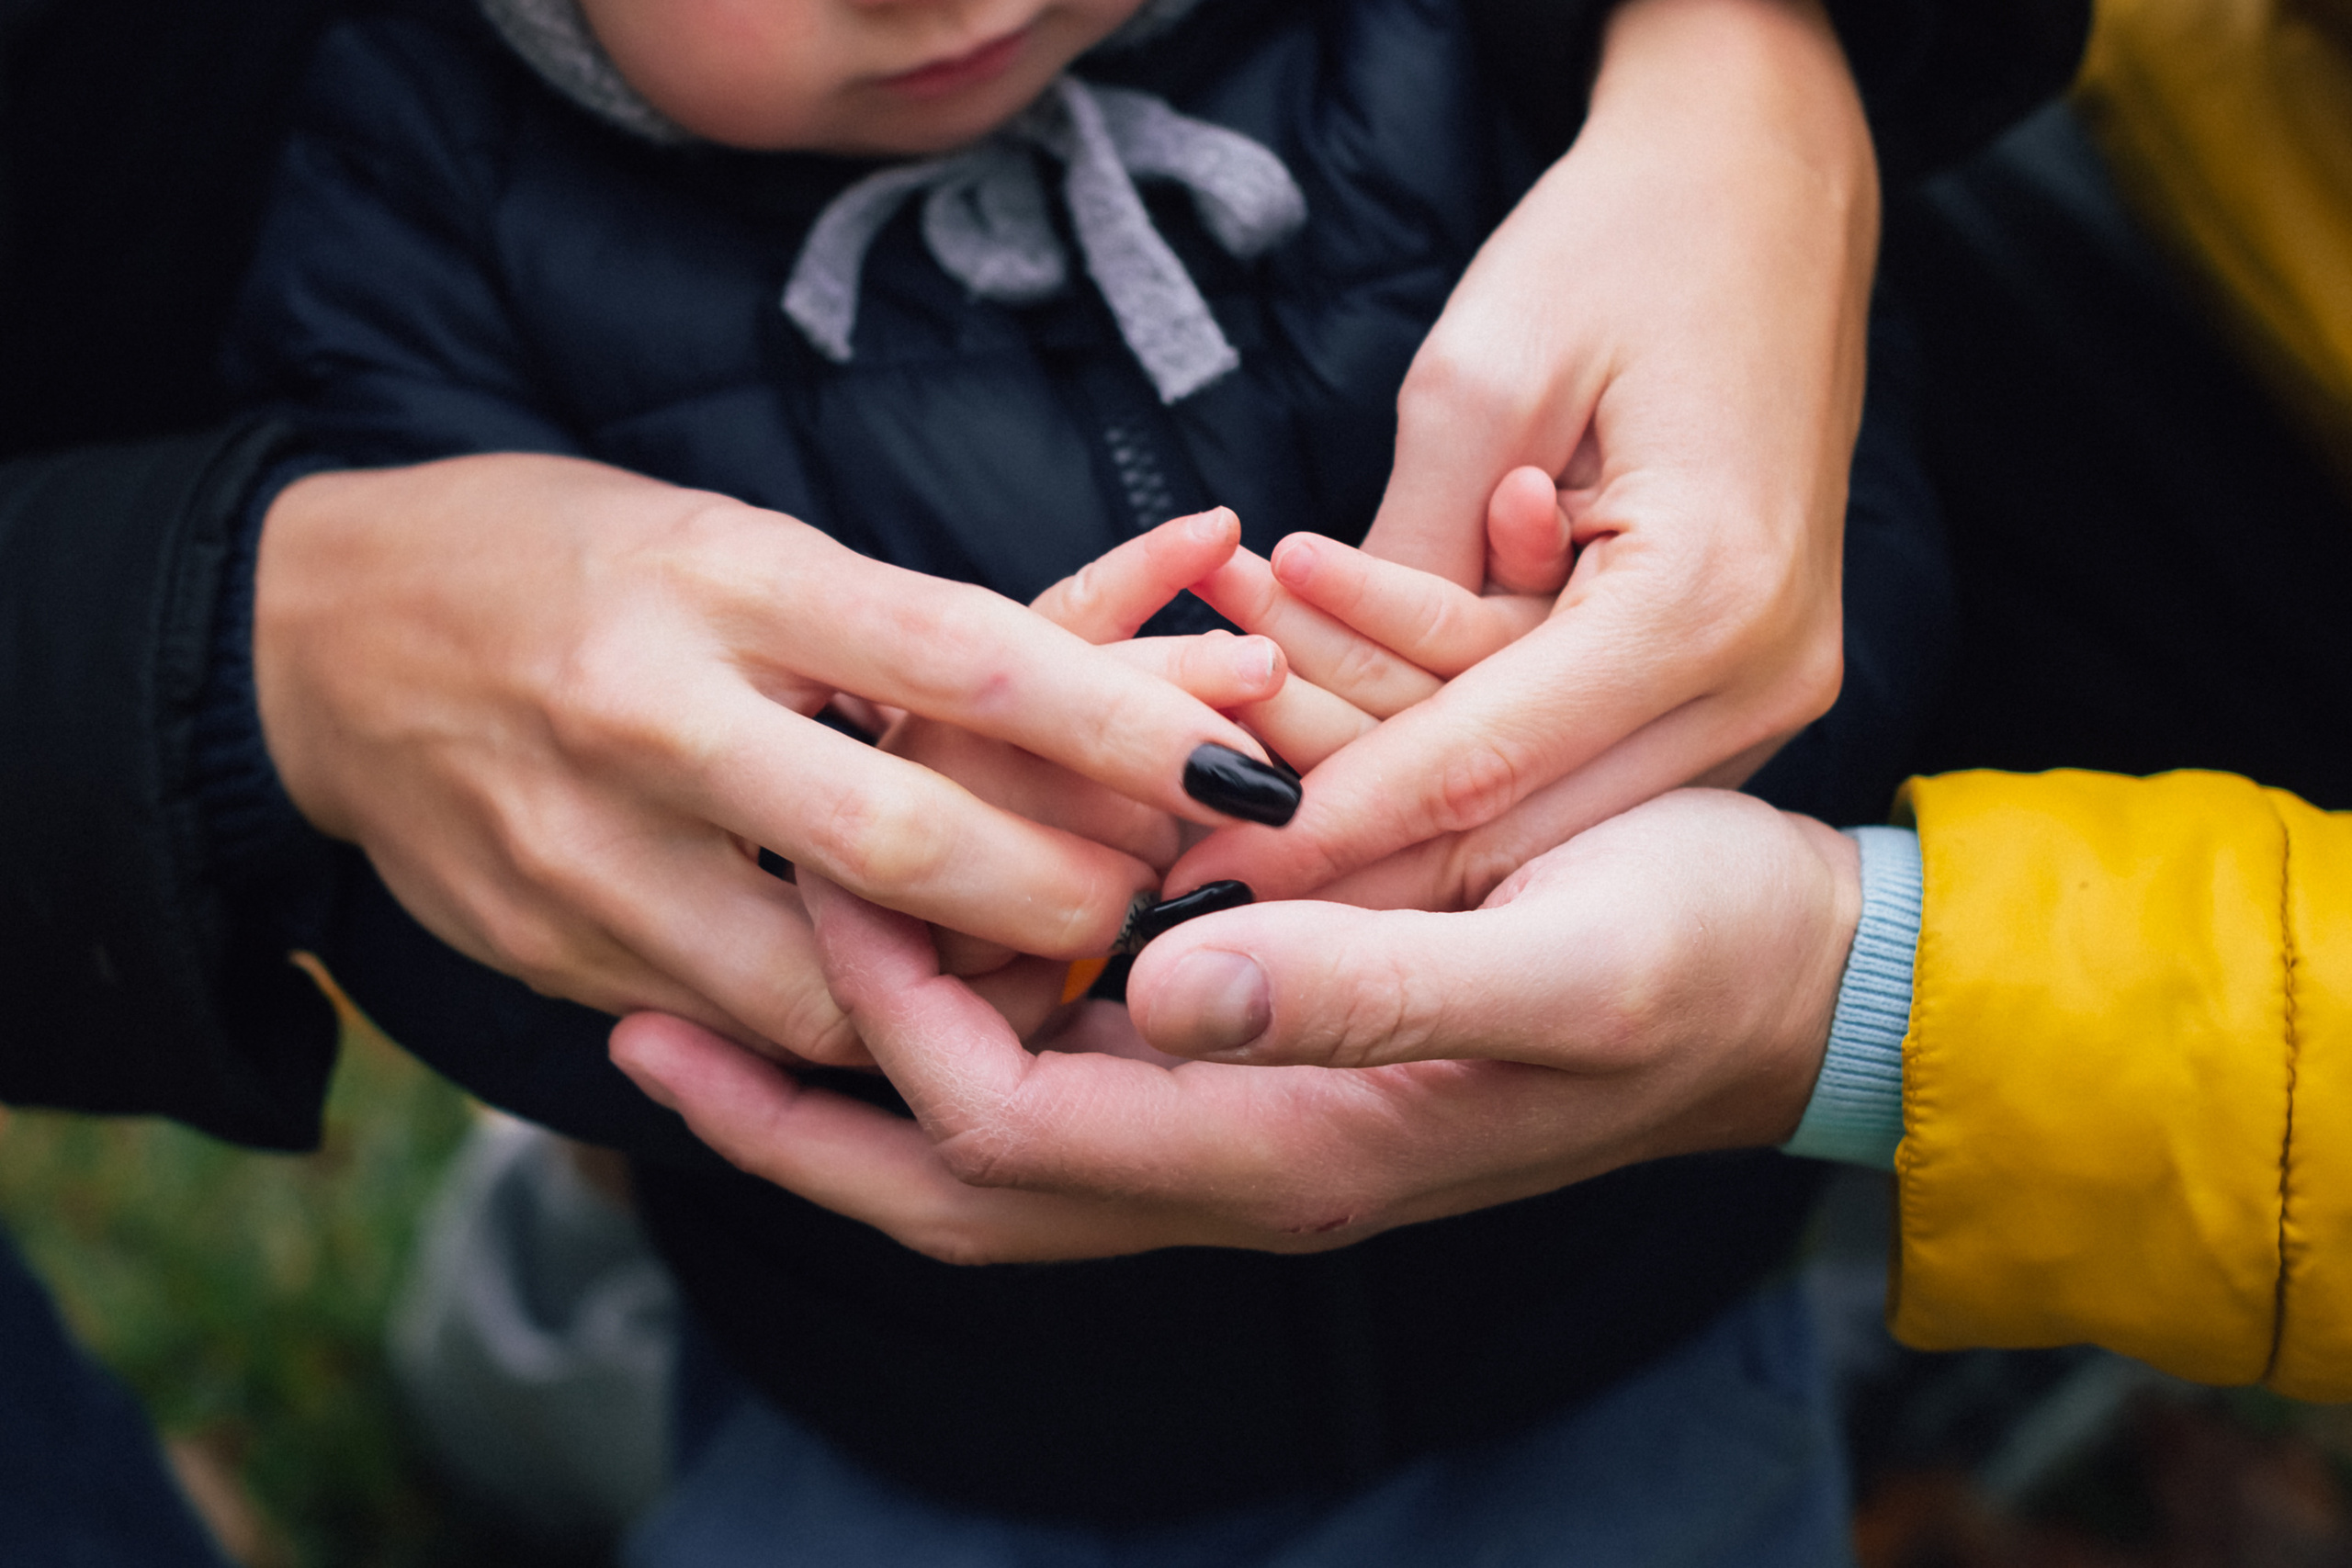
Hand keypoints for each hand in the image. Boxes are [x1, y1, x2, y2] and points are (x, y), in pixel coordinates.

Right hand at [255, 456, 1294, 1062]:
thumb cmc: (577, 561)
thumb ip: (912, 627)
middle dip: (1064, 900)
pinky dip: (844, 1027)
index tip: (1241, 762)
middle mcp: (644, 716)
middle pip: (899, 847)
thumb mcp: (740, 538)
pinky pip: (731, 1027)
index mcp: (716, 574)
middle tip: (1166, 906)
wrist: (319, 640)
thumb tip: (1139, 677)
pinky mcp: (543, 952)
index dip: (1121, 718)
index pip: (960, 652)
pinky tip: (918, 1006)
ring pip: (822, 989)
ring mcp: (578, 853)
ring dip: (963, 998)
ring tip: (1056, 973)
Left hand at [606, 789, 1857, 1262]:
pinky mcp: (1276, 1056)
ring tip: (742, 990)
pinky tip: (932, 940)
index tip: (817, 885)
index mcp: (1286, 1146)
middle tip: (645, 1035)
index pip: (1003, 1124)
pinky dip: (977, 1017)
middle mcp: (1241, 1155)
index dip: (885, 1020)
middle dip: (798, 1121)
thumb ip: (1363, 986)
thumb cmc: (1690, 965)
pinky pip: (1076, 1067)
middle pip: (957, 1181)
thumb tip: (1164, 982)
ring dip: (867, 1072)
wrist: (1791, 989)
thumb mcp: (1555, 966)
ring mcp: (1252, 1116)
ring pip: (999, 1134)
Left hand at [1174, 0, 1876, 909]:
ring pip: (1554, 810)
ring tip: (1248, 826)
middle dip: (1355, 862)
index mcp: (1706, 598)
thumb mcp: (1478, 381)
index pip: (1481, 760)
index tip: (1202, 891)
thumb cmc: (1628, 241)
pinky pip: (1593, 761)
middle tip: (1200, 896)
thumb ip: (1408, 567)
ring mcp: (1769, 687)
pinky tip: (1359, 768)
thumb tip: (1325, 723)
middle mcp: (1763, 673)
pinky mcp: (1746, 676)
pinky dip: (1478, 766)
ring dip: (1405, 819)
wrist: (1771, 181)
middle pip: (1525, 819)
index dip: (1328, 830)